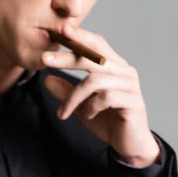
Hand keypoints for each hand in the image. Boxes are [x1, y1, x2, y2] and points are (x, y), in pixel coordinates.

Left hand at [42, 25, 159, 167]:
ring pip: (95, 80)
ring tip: (65, 112)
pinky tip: (88, 115)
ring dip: (74, 97)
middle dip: (67, 58)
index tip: (59, 30)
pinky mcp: (133, 101)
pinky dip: (91, 107)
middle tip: (45, 59)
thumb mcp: (81, 107)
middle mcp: (124, 71)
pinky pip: (105, 97)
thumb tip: (47, 79)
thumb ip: (67, 92)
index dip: (79, 36)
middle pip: (93, 57)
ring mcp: (130, 85)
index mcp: (114, 67)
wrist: (129, 145)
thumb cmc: (109, 122)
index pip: (96, 45)